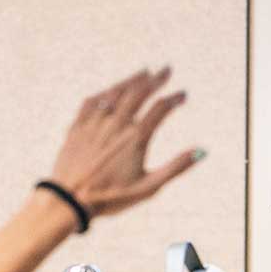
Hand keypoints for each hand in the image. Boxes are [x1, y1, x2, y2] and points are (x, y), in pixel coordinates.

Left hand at [48, 68, 202, 218]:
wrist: (69, 201)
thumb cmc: (111, 197)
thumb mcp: (149, 187)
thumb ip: (176, 167)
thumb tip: (202, 151)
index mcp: (135, 138)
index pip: (160, 109)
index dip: (174, 99)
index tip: (183, 94)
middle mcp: (115, 125)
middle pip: (139, 93)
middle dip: (155, 79)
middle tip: (166, 70)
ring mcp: (94, 123)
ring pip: (116, 93)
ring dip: (132, 80)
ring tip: (144, 72)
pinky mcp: (77, 127)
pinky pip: (92, 101)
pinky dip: (105, 92)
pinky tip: (111, 90)